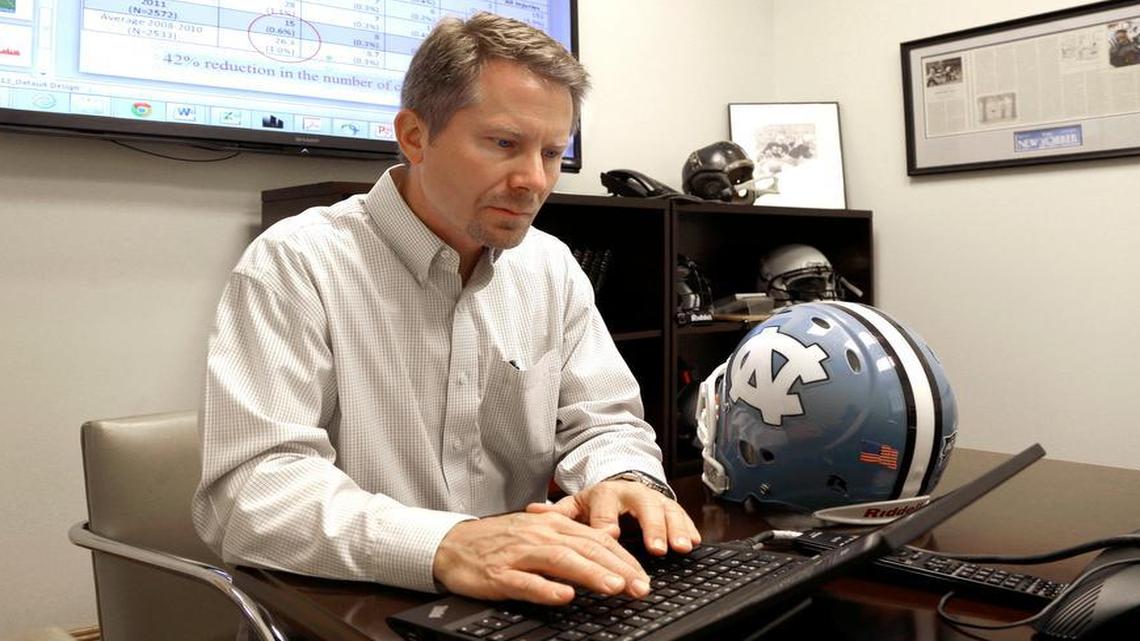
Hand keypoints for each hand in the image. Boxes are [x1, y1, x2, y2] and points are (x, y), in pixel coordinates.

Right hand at [432, 511, 650, 604]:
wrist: (453, 543)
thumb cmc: (498, 541)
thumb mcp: (538, 532)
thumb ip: (570, 539)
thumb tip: (607, 549)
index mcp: (553, 525)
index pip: (596, 540)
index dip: (624, 558)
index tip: (643, 576)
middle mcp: (540, 535)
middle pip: (585, 549)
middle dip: (618, 568)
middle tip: (641, 587)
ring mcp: (519, 554)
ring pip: (561, 561)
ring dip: (591, 574)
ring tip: (614, 587)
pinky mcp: (499, 574)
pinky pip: (526, 581)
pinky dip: (547, 589)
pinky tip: (564, 596)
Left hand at [526, 480, 701, 555]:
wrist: (622, 484)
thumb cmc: (598, 503)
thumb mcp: (577, 505)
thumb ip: (558, 512)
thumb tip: (532, 511)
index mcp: (605, 493)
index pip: (605, 508)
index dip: (608, 522)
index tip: (612, 536)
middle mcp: (632, 493)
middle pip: (643, 507)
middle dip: (651, 528)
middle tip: (656, 549)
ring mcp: (653, 499)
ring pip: (666, 511)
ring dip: (674, 529)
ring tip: (680, 547)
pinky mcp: (669, 506)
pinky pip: (682, 515)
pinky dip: (688, 527)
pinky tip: (693, 542)